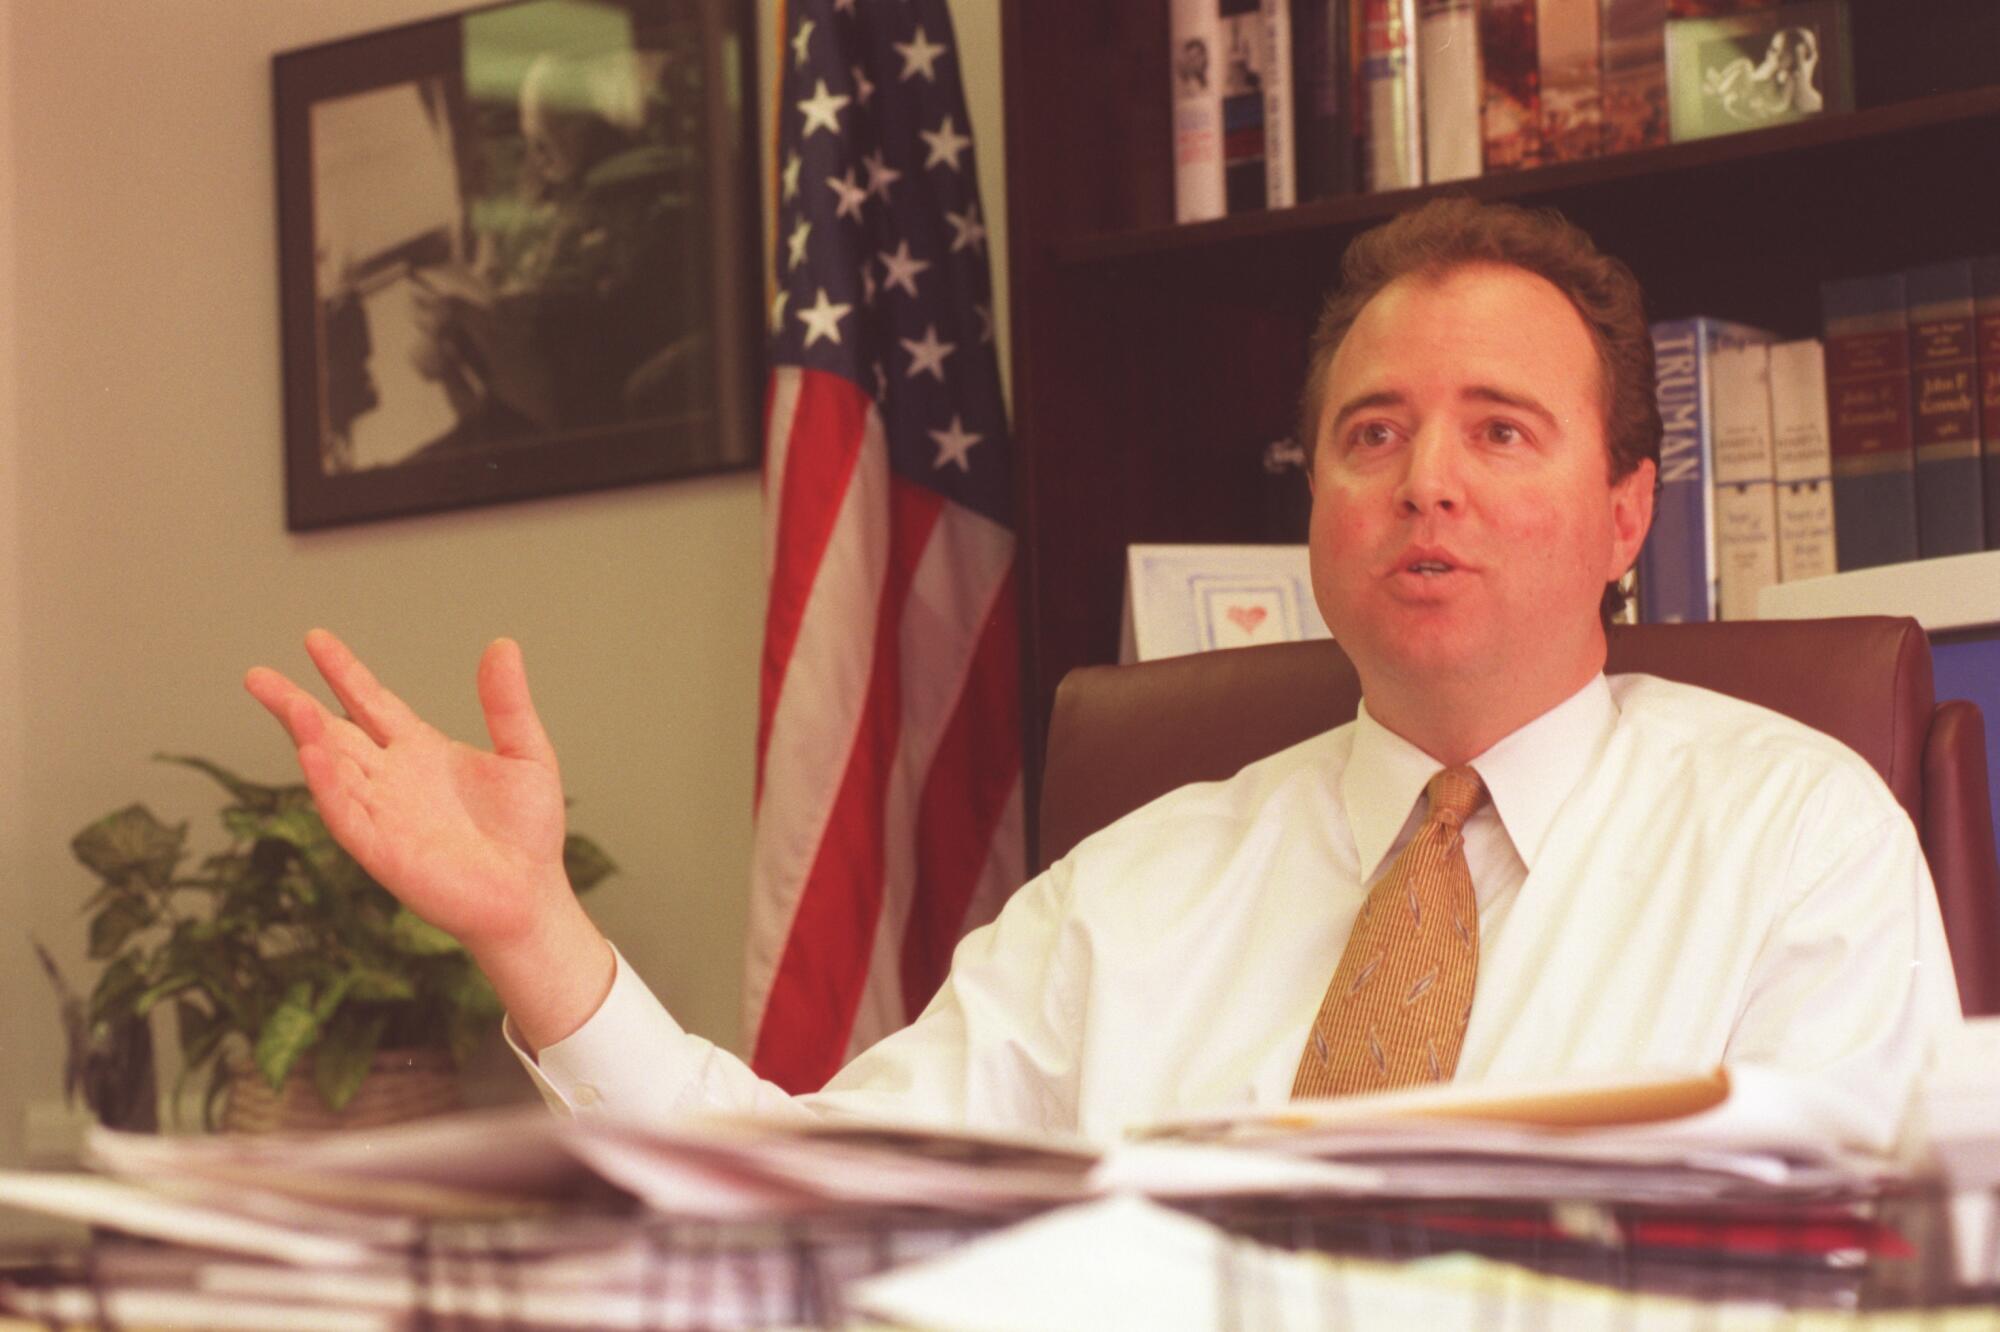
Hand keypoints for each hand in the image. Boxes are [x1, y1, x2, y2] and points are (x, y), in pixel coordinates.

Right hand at [245, 630, 613, 1048]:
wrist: (531, 895)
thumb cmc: (528, 832)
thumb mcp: (526, 754)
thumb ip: (507, 703)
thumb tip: (502, 645)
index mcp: (421, 751)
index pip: (371, 703)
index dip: (343, 672)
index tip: (315, 639)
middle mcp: (392, 779)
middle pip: (334, 733)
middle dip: (295, 705)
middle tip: (256, 676)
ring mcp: (383, 814)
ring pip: (334, 770)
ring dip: (310, 739)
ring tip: (291, 706)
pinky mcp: (383, 851)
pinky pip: (346, 814)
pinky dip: (327, 786)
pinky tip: (313, 756)